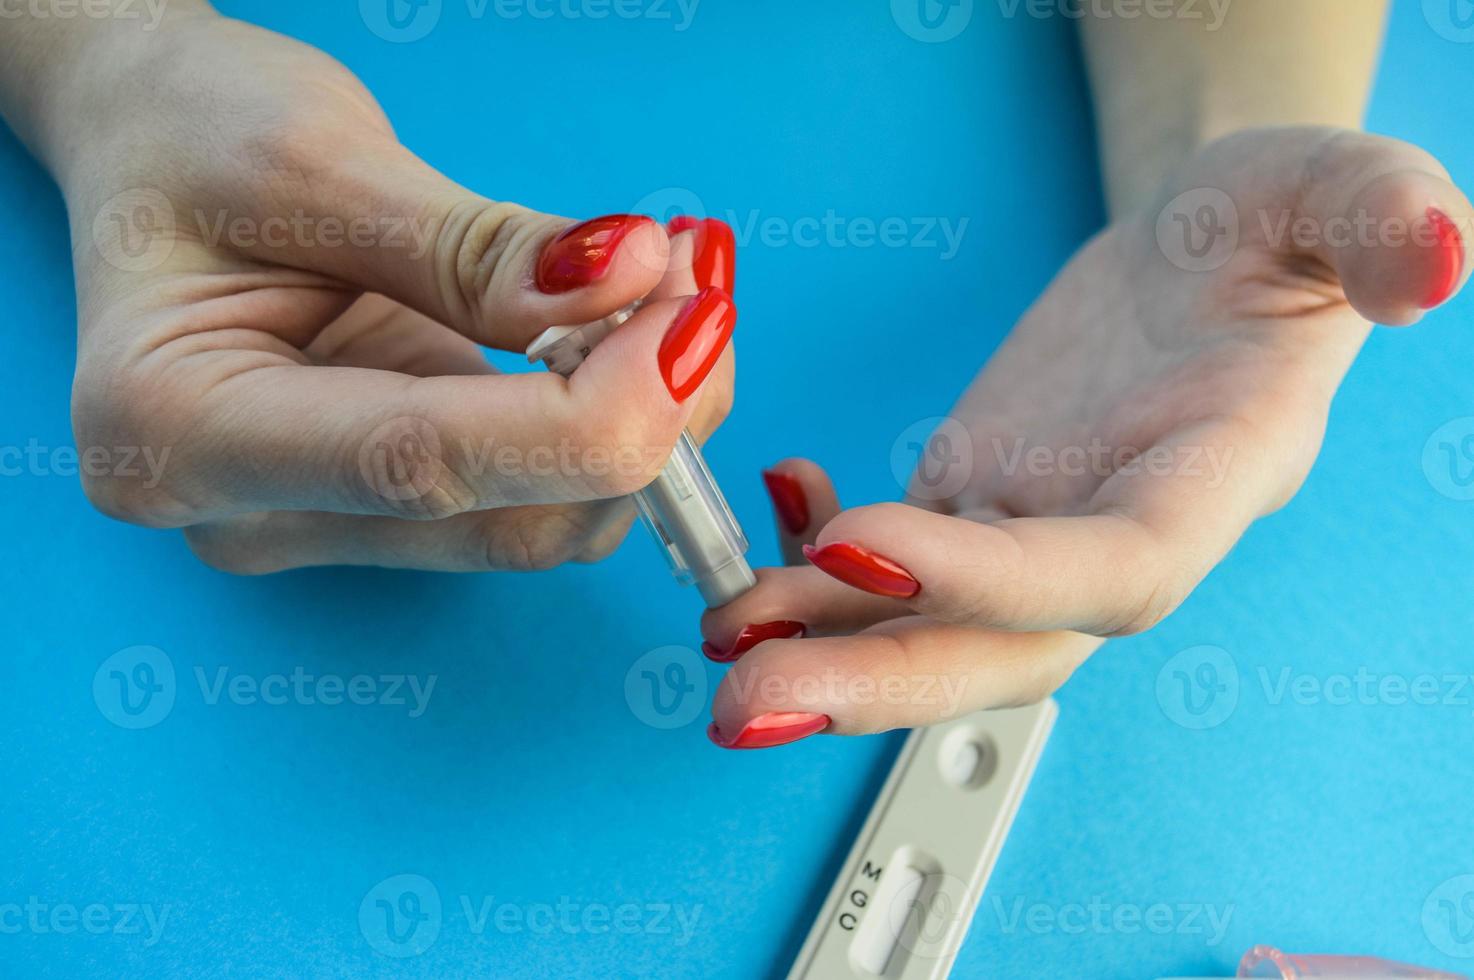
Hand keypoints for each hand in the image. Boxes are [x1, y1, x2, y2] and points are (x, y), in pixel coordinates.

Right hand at [57, 12, 736, 571]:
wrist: (150, 144)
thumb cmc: (188, 136)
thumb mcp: (319, 159)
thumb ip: (475, 248)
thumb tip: (633, 285)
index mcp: (179, 430)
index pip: (423, 465)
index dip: (588, 415)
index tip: (690, 324)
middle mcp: (248, 509)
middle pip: (501, 520)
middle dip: (641, 419)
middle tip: (703, 288)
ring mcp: (325, 516)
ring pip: (539, 523)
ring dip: (646, 424)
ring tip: (680, 289)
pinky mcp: (389, 499)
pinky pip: (535, 491)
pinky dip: (610, 420)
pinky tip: (638, 331)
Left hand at [701, 127, 1469, 748]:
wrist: (1207, 249)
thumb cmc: (1275, 223)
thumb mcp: (1338, 188)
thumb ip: (1379, 218)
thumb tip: (1434, 256)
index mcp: (1211, 482)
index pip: (1106, 571)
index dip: (989, 579)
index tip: (863, 542)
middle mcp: (1116, 535)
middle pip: (1001, 647)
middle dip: (876, 682)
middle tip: (747, 703)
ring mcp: (1039, 528)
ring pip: (930, 627)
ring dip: (822, 648)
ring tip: (719, 644)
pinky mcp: (980, 498)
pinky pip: (893, 565)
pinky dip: (815, 568)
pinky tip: (759, 532)